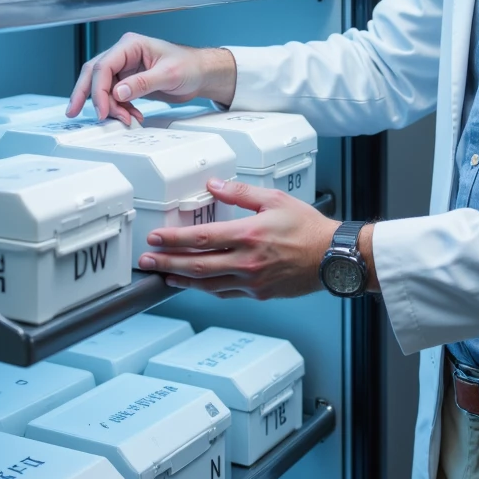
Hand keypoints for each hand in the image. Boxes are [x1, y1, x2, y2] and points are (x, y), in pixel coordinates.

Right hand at [67, 33, 236, 125]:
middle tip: (75, 112)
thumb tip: (119, 92)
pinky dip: (119, 108)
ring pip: (103, 87)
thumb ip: (142, 83)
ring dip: (109, 106)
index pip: (104, 66)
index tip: (103, 110)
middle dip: (85, 94)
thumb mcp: (168, 74)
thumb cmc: (190, 65)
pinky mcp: (130, 81)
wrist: (202, 74)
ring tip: (122, 119)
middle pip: (95, 74)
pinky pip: (115, 96)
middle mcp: (125, 54)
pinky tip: (130, 116)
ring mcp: (126, 68)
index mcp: (131, 45)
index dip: (99, 90)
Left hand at [137, 178, 339, 298]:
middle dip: (167, 263)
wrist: (332, 258)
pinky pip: (224, 293)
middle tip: (147, 261)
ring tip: (163, 275)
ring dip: (181, 280)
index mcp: (248, 235)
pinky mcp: (258, 293)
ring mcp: (251, 281)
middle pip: (196, 265)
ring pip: (206, 284)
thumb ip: (240, 193)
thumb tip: (214, 185)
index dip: (173, 239)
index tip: (155, 239)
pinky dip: (205, 289)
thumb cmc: (308, 228)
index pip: (201, 238)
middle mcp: (246, 261)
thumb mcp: (274, 199)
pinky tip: (194, 285)